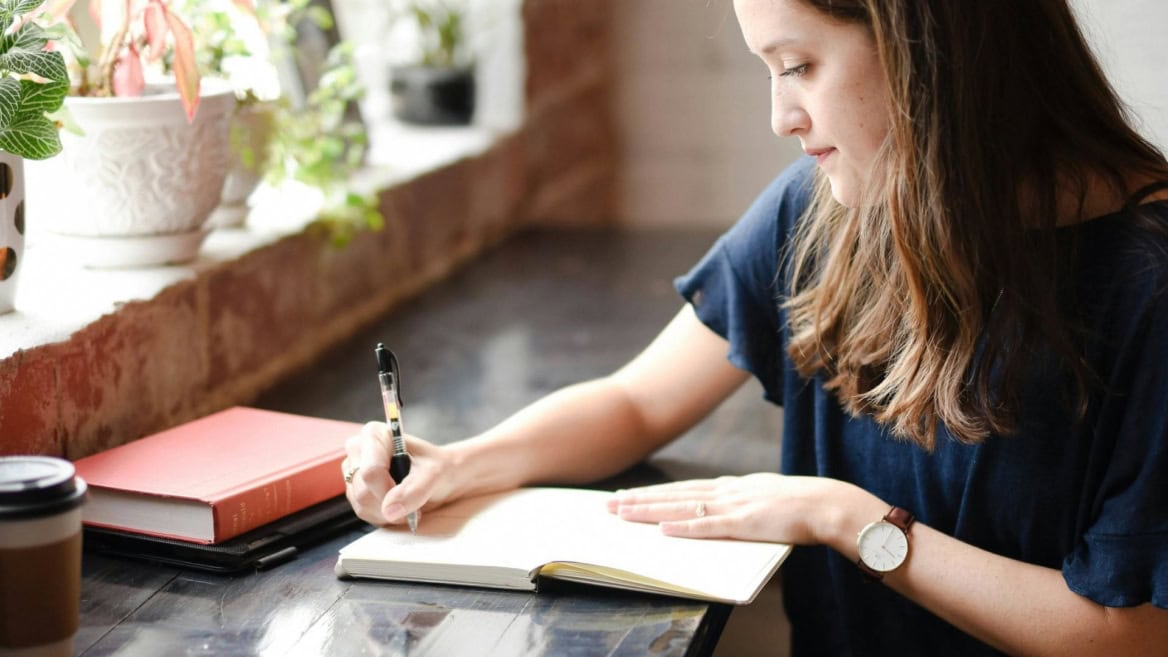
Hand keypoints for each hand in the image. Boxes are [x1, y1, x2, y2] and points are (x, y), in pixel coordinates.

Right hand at [341, 422, 455, 526]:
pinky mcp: (354, 491)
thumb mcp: (435, 474)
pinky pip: (363, 512)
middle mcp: (358, 450)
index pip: (370, 471)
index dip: (388, 490)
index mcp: (374, 435)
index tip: (408, 495)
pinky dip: (384, 515)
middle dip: (390, 503)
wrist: (440, 477)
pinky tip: (398, 506)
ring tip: (408, 502)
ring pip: (362, 504)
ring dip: (388, 512)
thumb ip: (415, 490)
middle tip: (413, 501)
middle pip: (363, 490)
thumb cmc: (437, 467)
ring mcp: (353, 471)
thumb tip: (390, 509)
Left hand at [607, 473, 859, 544]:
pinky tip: (662, 528)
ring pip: (682, 507)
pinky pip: (707, 526)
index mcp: (732, 486)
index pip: (684, 488)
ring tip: (622, 513)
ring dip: (650, 510)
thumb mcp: (765, 497)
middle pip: (674, 494)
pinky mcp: (743, 523)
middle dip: (639, 499)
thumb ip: (743, 503)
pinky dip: (683, 527)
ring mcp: (733, 506)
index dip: (654, 493)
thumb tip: (726, 511)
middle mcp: (726, 491)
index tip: (629, 495)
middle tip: (609, 504)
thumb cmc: (801, 506)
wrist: (826, 504)